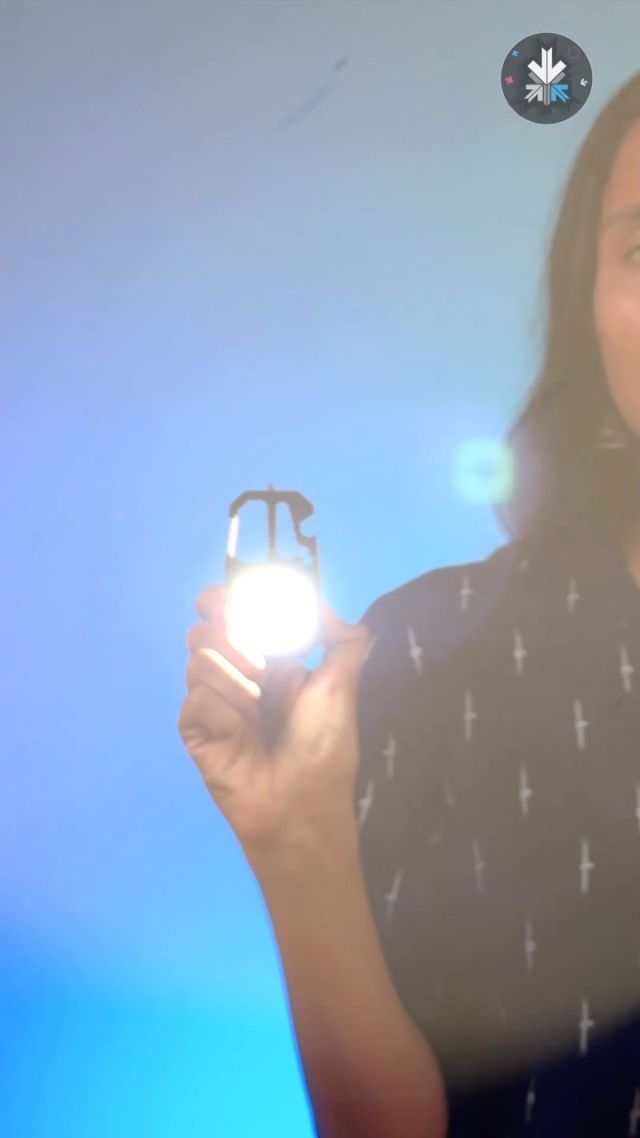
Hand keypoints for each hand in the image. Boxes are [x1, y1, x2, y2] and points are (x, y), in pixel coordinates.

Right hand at [177, 584, 371, 855]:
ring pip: (198, 659)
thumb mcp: (341, 687)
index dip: (223, 600)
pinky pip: (196, 698)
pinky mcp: (194, 729)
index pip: (233, 615)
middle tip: (258, 662)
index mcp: (269, 661)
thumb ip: (341, 640)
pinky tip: (239, 735)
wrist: (301, 807)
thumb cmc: (323, 749)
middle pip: (206, 630)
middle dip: (232, 638)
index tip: (224, 598)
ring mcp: (212, 702)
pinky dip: (221, 712)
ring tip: (256, 707)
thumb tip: (325, 608)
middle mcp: (236, 675)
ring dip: (233, 678)